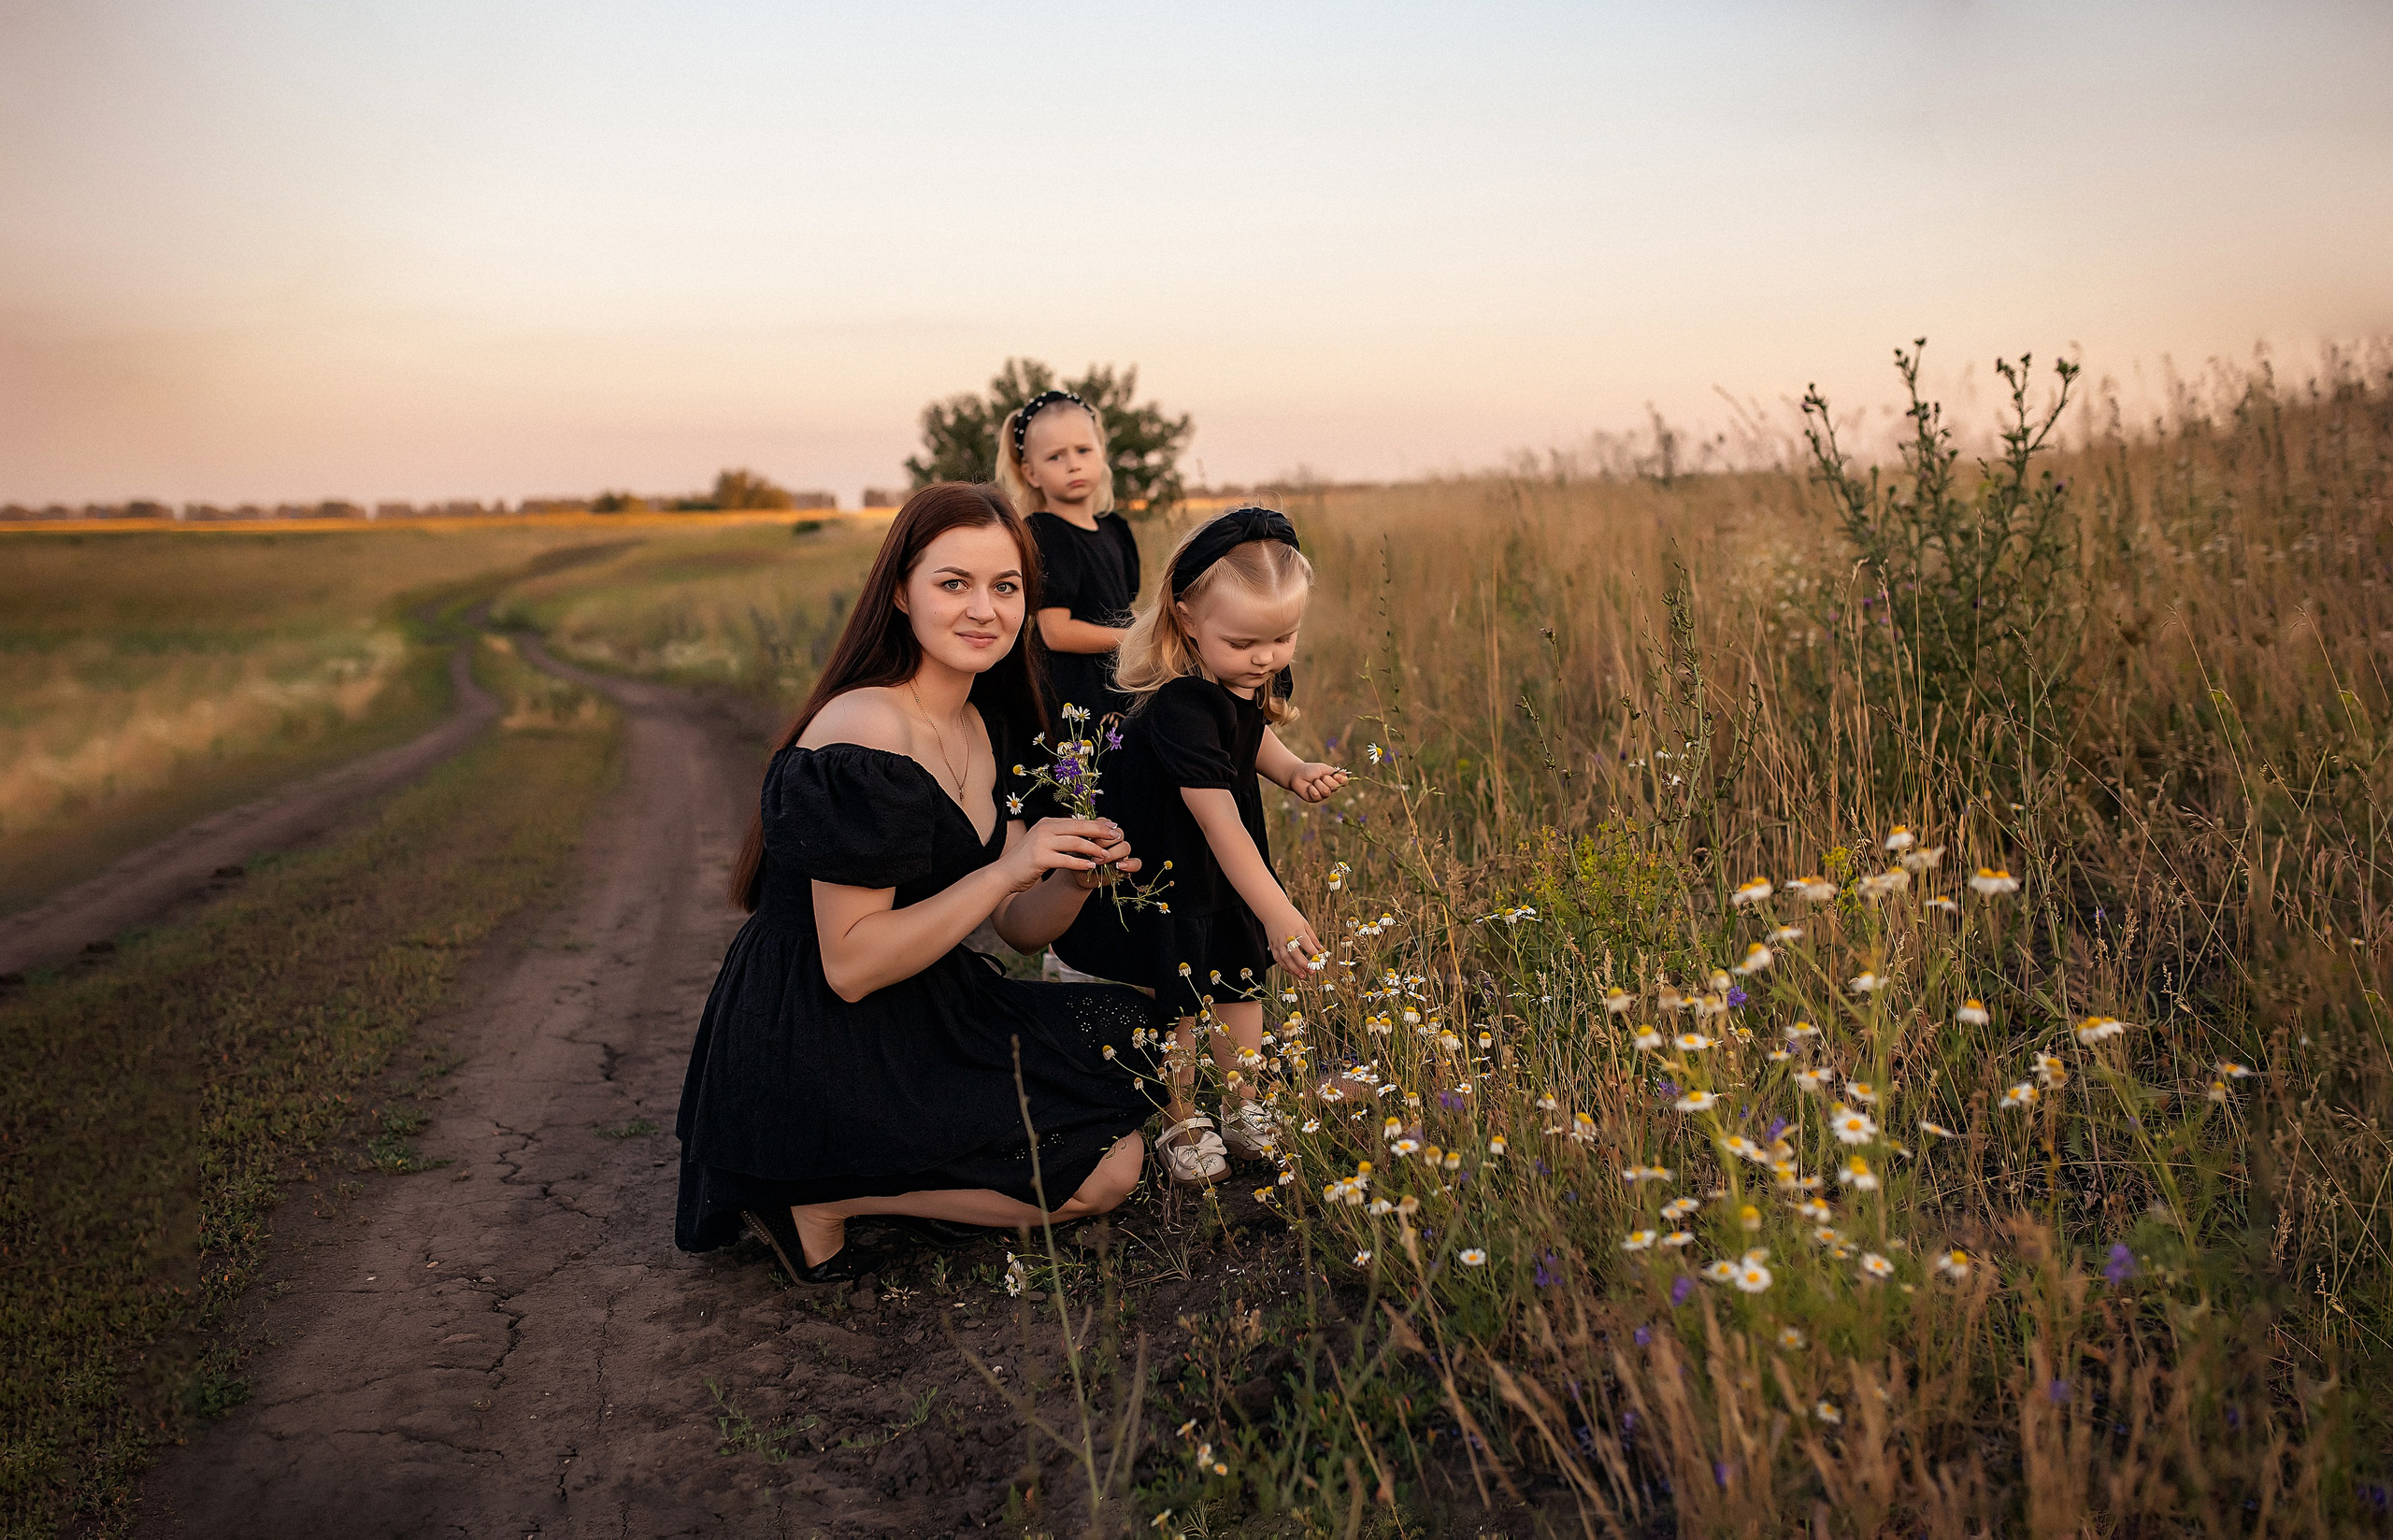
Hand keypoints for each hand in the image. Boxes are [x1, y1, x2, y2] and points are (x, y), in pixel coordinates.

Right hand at [998, 817, 1135, 894]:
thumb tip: (1084, 835)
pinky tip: (1091, 867)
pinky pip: (1066, 859)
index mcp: (1047, 823)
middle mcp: (1044, 829)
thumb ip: (1060, 837)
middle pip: (1079, 827)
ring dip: (1094, 849)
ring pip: (1075, 842)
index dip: (1096, 824)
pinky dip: (1080, 863)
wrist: (1004, 874)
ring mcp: (1041, 842)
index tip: (1112, 827)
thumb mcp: (1043, 843)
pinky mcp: (1039, 858)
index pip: (1077, 821)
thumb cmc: (1027, 861)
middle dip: (1100, 832)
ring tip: (1106, 855)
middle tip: (1116, 836)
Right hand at [1263, 903, 1325, 973]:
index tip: (1319, 960)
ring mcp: (1278, 942)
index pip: (1305, 943)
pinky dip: (1284, 966)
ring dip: (1294, 969)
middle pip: (1295, 953)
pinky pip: (1278, 958)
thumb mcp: (1304, 923)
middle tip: (1312, 972)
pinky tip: (1291, 971)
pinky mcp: (1273, 945)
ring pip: (1286, 958)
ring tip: (1303, 976)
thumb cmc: (1291, 916)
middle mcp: (1286, 937)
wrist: (1272, 910)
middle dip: (1304, 964)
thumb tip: (1321, 950)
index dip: (1312, 952)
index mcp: (1296, 929)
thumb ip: (1312, 937)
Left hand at [1290, 762, 1348, 802]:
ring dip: (1318, 784)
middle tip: (1319, 776)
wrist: (1297, 774)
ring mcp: (1322, 795)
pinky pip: (1317, 795)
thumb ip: (1333, 772)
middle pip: (1335, 787)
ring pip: (1326, 792)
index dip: (1342, 780)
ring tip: (1313, 781)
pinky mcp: (1314, 799)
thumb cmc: (1310, 770)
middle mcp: (1329, 789)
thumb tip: (1345, 774)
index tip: (1335, 776)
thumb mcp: (1323, 768)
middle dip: (1327, 780)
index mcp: (1333, 780)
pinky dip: (1311, 789)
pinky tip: (1308, 787)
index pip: (1344, 782)